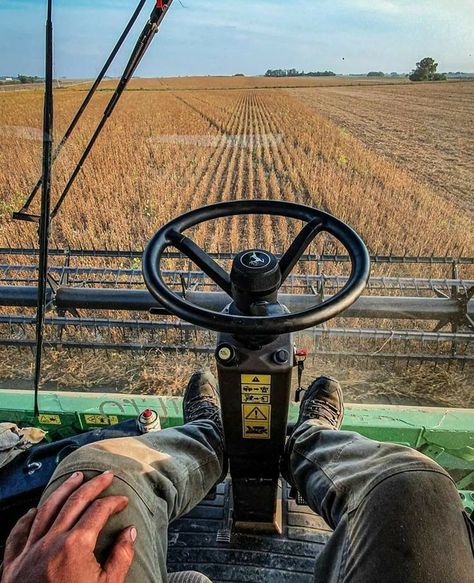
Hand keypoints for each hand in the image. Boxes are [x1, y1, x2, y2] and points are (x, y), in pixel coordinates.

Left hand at [1, 471, 135, 582]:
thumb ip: (121, 557)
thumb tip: (130, 532)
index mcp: (76, 545)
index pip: (98, 511)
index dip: (113, 502)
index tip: (123, 500)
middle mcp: (51, 541)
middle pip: (74, 502)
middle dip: (93, 485)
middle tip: (106, 475)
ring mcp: (29, 551)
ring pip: (46, 509)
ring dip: (63, 490)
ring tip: (75, 477)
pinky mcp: (12, 565)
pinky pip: (18, 533)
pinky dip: (27, 518)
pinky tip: (33, 510)